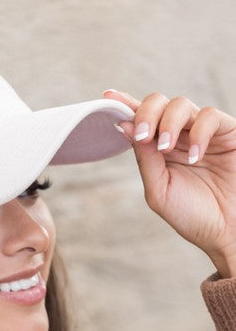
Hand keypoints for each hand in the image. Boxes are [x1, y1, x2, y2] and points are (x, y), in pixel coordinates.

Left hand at [104, 89, 235, 277]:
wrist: (227, 232)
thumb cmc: (194, 216)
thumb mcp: (159, 190)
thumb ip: (145, 159)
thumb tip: (125, 126)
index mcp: (159, 150)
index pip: (140, 120)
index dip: (125, 105)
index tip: (108, 98)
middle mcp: (179, 137)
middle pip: (158, 104)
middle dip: (145, 114)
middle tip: (142, 135)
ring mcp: (202, 133)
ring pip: (180, 105)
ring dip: (168, 123)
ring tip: (166, 148)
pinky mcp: (227, 133)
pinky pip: (209, 116)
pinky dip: (198, 133)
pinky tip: (195, 156)